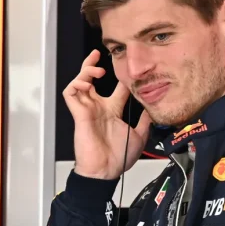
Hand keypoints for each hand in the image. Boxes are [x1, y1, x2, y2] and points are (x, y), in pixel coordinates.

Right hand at [62, 50, 151, 179]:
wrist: (105, 171)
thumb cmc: (118, 157)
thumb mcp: (139, 135)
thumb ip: (144, 122)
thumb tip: (153, 111)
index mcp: (112, 112)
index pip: (116, 89)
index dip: (120, 77)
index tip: (127, 68)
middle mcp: (98, 108)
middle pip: (91, 80)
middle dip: (92, 65)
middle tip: (98, 54)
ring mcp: (87, 110)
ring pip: (79, 83)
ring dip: (85, 72)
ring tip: (97, 70)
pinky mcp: (79, 114)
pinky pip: (71, 94)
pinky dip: (76, 84)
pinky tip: (87, 83)